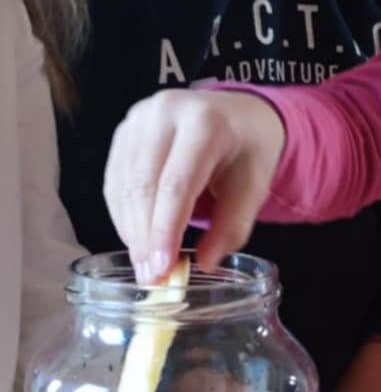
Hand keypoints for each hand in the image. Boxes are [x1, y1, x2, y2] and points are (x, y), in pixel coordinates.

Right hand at [104, 88, 285, 282]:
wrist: (236, 113)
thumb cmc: (248, 150)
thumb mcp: (254, 186)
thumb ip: (232, 226)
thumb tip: (204, 263)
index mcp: (204, 122)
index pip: (176, 183)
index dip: (164, 230)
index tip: (161, 268)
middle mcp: (164, 113)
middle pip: (143, 184)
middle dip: (144, 237)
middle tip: (151, 278)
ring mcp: (139, 119)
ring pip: (123, 185)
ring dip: (131, 231)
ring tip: (144, 266)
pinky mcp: (124, 132)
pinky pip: (114, 181)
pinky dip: (122, 216)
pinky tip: (136, 239)